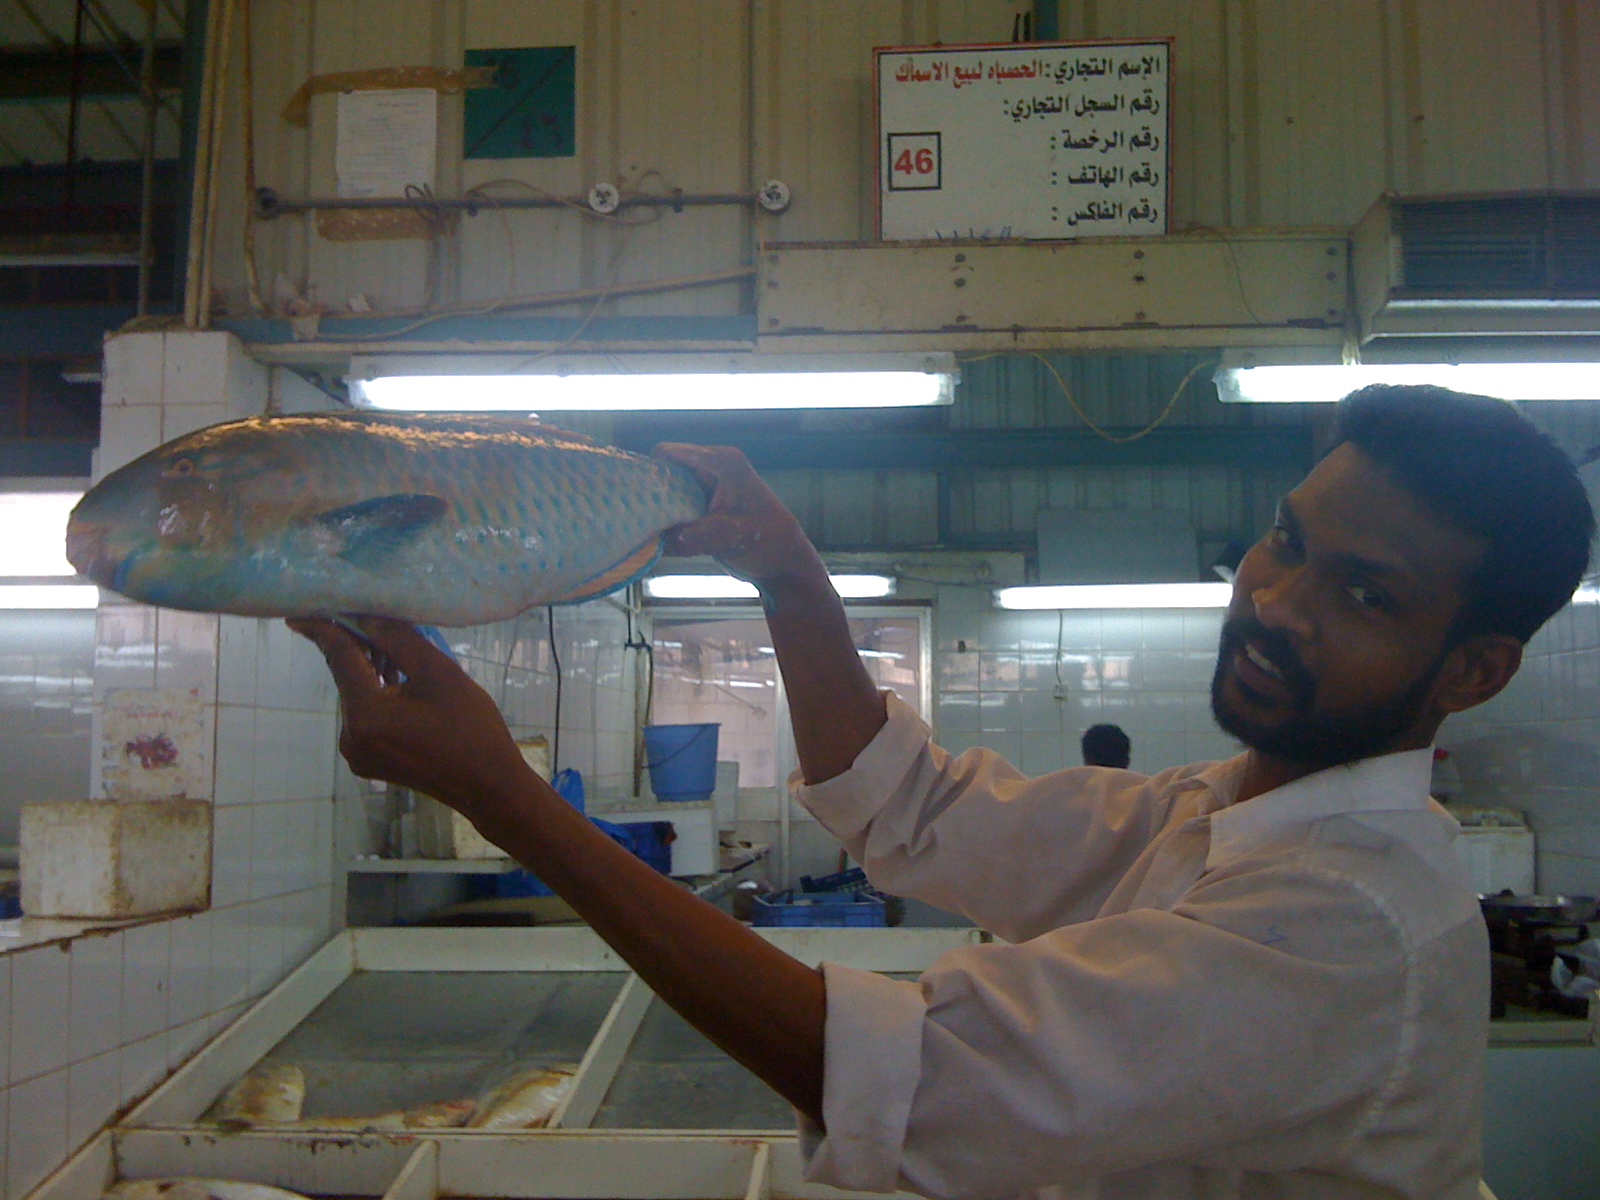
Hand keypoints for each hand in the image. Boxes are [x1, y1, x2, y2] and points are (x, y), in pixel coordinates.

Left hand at [288, 617, 527, 822]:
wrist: (490, 786)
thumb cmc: (472, 729)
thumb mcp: (440, 674)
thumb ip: (399, 640)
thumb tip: (366, 615)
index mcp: (365, 715)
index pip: (340, 659)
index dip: (326, 629)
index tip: (301, 610)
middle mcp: (350, 737)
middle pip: (349, 679)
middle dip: (362, 649)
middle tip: (380, 620)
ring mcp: (358, 753)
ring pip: (359, 697)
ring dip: (374, 673)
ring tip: (402, 651)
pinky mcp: (370, 761)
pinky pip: (368, 717)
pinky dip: (380, 697)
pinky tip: (402, 683)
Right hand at [653, 444, 826, 589]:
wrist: (784, 561)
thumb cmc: (765, 544)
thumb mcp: (727, 539)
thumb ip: (691, 536)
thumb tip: (654, 540)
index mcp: (722, 462)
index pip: (669, 452)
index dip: (651, 470)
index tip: (640, 496)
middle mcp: (715, 466)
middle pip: (667, 468)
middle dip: (654, 490)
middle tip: (642, 515)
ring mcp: (712, 482)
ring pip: (671, 486)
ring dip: (662, 505)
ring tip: (651, 526)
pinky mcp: (709, 500)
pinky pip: (680, 500)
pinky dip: (671, 514)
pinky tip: (664, 533)